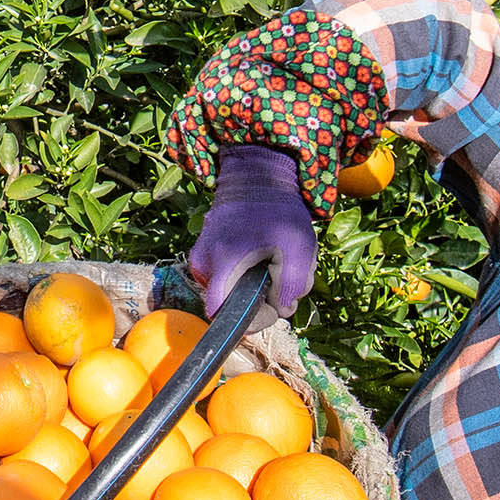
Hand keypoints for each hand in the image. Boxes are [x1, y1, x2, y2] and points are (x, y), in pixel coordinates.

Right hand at [187, 143, 318, 317]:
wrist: (257, 179)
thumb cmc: (279, 214)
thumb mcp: (299, 249)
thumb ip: (292, 285)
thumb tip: (281, 310)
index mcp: (223, 264)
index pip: (220, 312)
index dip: (246, 320)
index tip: (267, 308)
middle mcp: (203, 262)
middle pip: (227, 303)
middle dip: (254, 301)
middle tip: (276, 281)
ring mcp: (200, 256)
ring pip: (225, 291)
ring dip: (249, 287)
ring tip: (269, 265)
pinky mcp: (203, 251)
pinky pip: (222, 277)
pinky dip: (241, 275)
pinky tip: (257, 258)